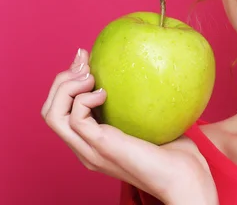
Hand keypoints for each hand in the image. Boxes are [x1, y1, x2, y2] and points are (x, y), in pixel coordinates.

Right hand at [41, 49, 217, 204]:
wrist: (186, 178)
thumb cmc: (177, 152)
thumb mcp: (153, 122)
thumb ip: (143, 104)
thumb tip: (147, 71)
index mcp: (94, 142)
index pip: (62, 111)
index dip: (68, 81)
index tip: (87, 58)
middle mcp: (86, 147)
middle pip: (50, 111)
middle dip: (62, 79)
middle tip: (85, 60)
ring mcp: (91, 150)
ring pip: (53, 115)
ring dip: (66, 86)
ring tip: (90, 75)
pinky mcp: (101, 147)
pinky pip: (75, 119)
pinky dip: (83, 99)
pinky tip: (104, 92)